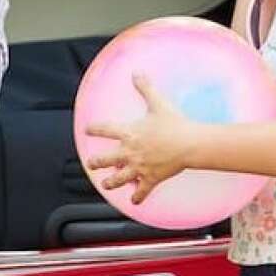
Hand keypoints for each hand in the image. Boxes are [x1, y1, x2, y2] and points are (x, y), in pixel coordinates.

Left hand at [83, 74, 197, 204]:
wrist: (188, 143)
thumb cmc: (173, 123)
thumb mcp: (158, 103)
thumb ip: (145, 88)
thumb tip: (137, 73)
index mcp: (128, 132)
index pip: (104, 129)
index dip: (94, 129)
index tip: (87, 129)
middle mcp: (129, 152)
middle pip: (105, 159)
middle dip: (96, 162)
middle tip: (91, 163)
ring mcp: (138, 167)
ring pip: (118, 179)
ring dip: (110, 182)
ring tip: (106, 185)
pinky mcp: (150, 178)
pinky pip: (141, 191)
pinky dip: (137, 197)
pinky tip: (134, 202)